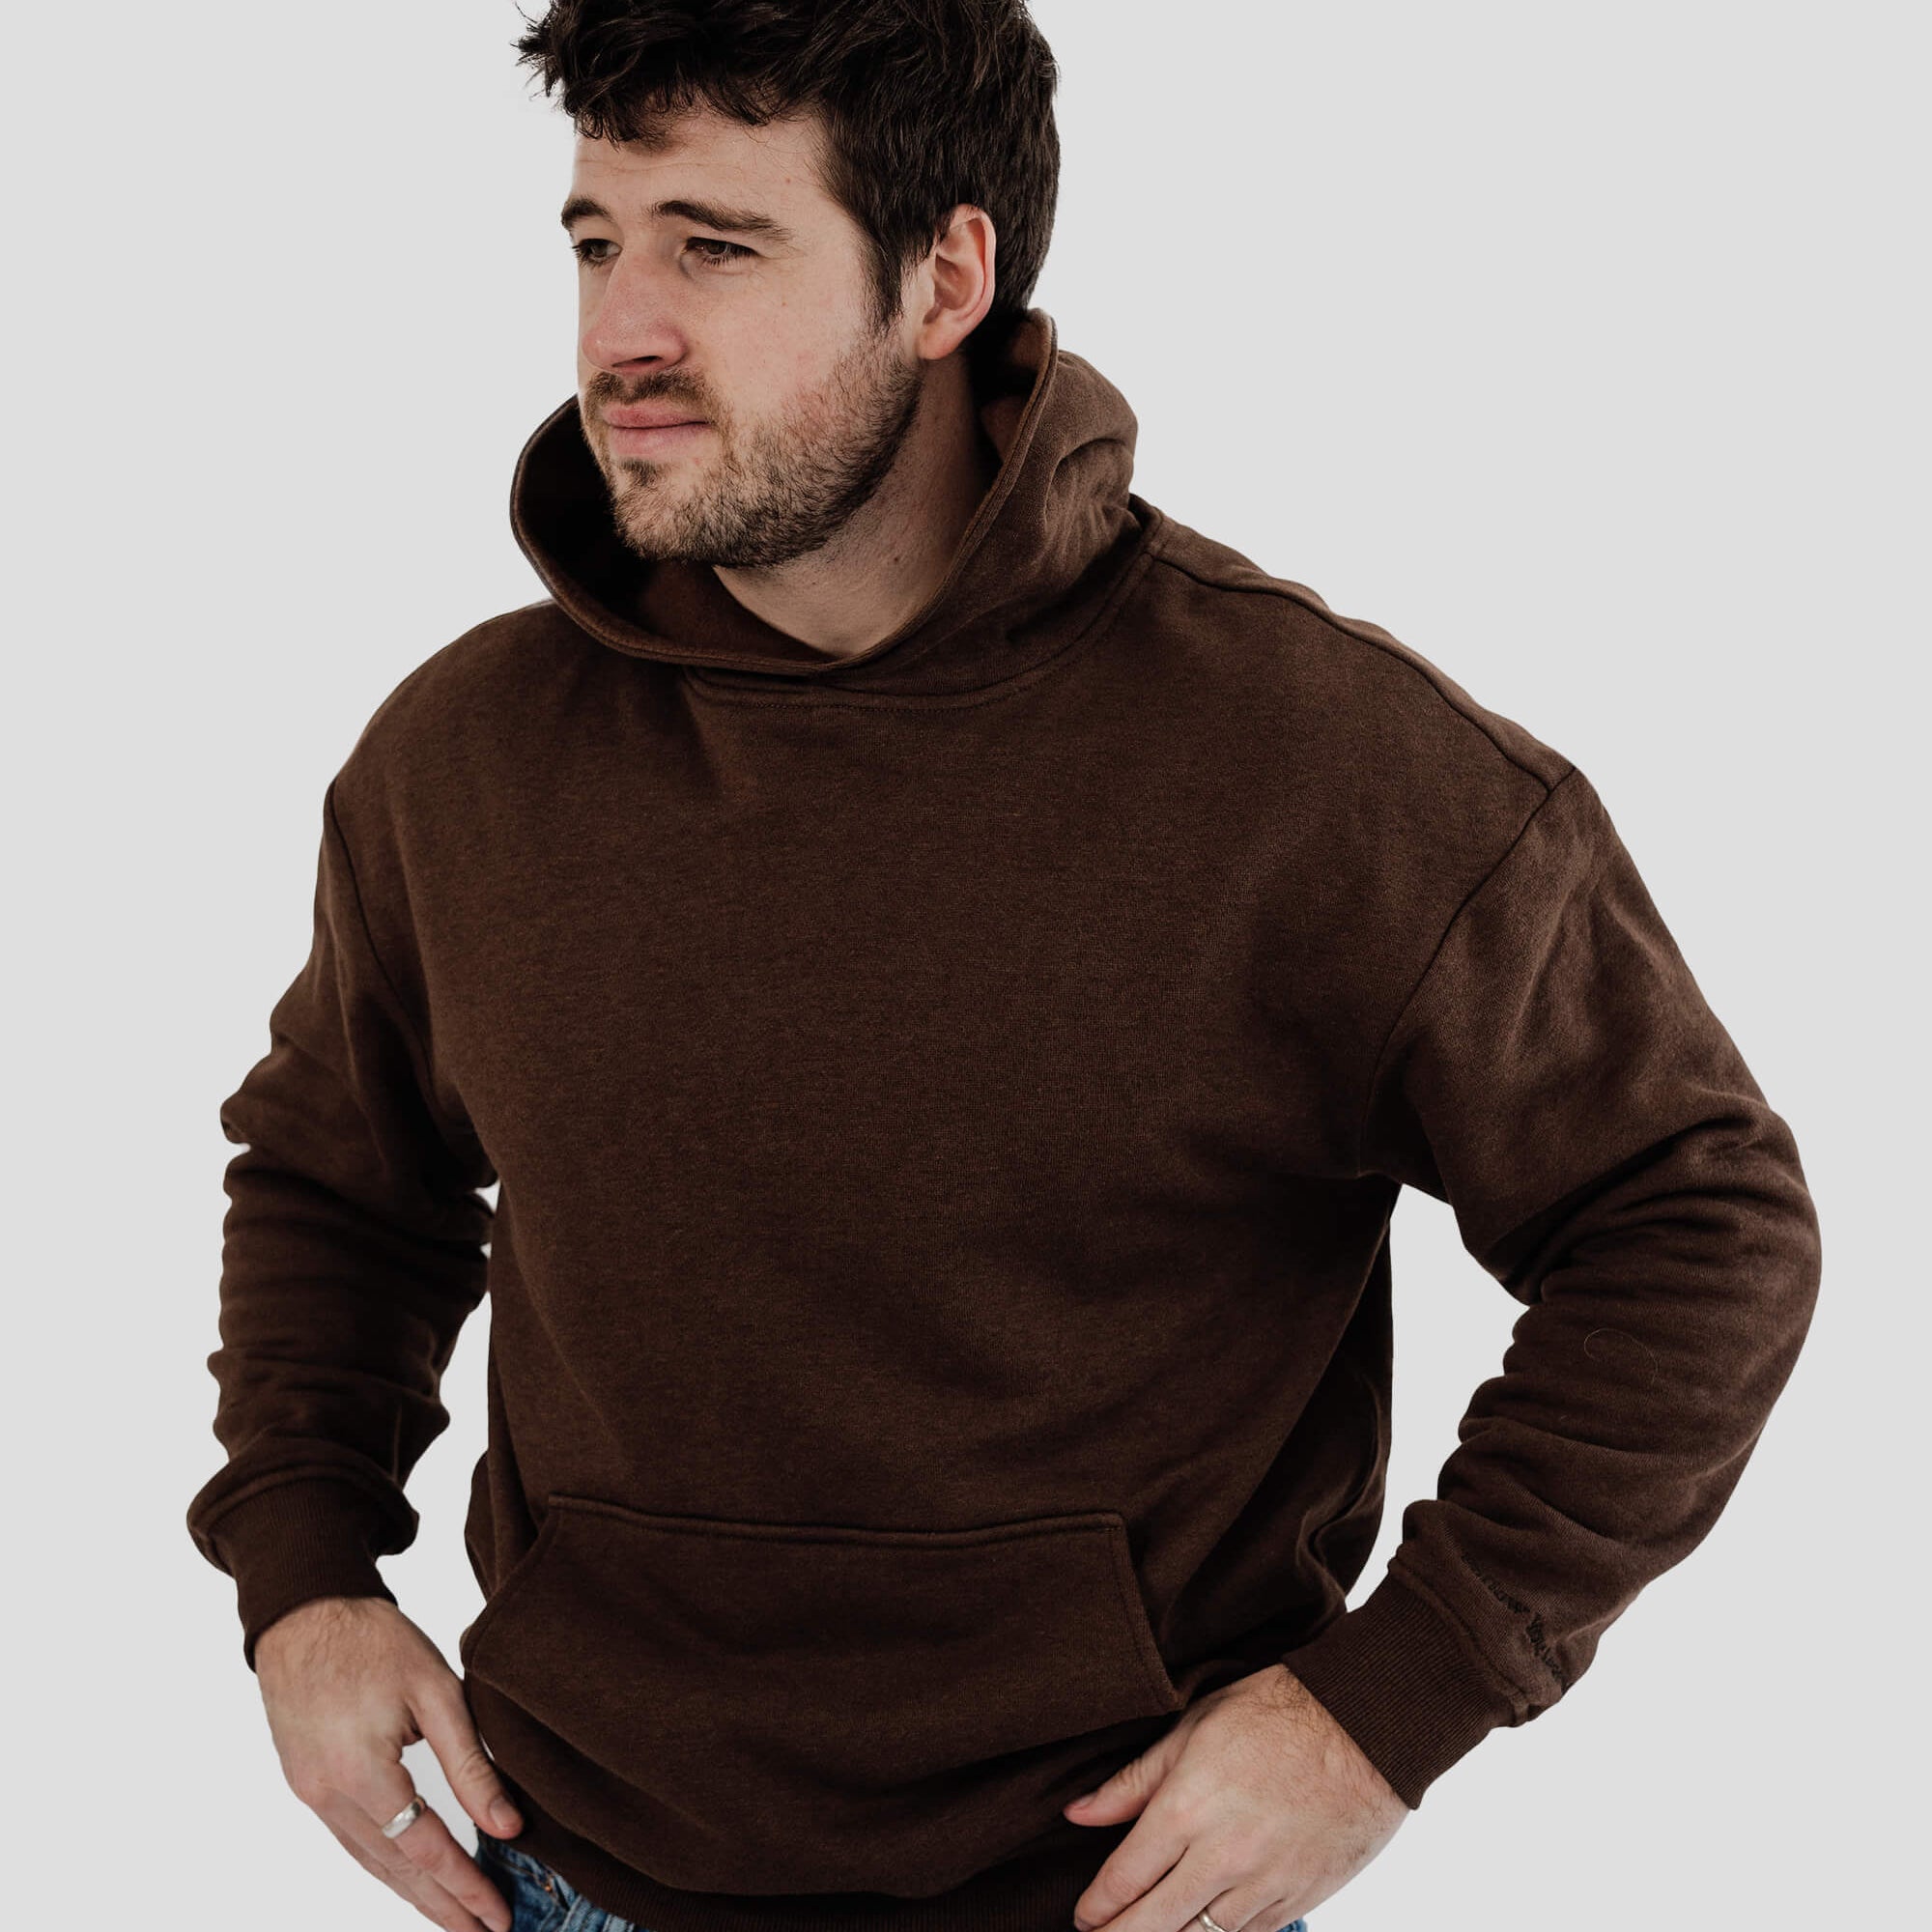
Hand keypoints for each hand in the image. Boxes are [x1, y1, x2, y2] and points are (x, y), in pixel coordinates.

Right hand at [255, 1594, 523, 1931]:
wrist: (304, 1612)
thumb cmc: (373, 1640)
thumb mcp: (436, 1690)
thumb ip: (471, 1762)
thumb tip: (508, 1824)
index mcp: (360, 1772)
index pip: (423, 1847)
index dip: (464, 1885)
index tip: (498, 1916)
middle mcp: (327, 1795)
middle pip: (394, 1869)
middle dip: (441, 1907)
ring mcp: (310, 1794)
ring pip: (369, 1861)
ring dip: (413, 1895)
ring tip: (455, 1922)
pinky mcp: (306, 1785)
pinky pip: (351, 1840)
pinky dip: (385, 1865)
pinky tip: (410, 1878)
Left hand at [1063, 1663, 1408, 1931]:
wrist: (1362, 1727)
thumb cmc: (1275, 1714)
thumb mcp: (1192, 1729)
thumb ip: (1133, 1780)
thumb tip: (1077, 1814)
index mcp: (1186, 1809)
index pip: (1122, 1880)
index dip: (1095, 1907)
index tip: (1083, 1914)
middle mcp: (1220, 1857)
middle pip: (1151, 1925)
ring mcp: (1261, 1884)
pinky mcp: (1297, 1899)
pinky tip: (1199, 1931)